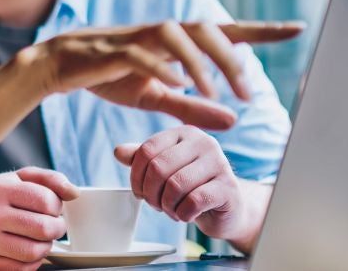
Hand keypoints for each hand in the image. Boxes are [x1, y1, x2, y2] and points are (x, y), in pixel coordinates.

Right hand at [0, 167, 75, 270]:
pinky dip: (32, 262)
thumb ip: (50, 179)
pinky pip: (22, 269)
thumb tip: (73, 192)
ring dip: (46, 247)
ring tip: (40, 239)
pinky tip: (26, 251)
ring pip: (34, 252)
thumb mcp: (20, 179)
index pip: (45, 199)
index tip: (52, 208)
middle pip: (43, 228)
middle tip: (53, 226)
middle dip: (56, 228)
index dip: (57, 206)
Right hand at [19, 21, 301, 129]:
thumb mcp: (156, 97)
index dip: (261, 30)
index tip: (297, 28)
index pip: (225, 31)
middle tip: (247, 94)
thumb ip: (193, 106)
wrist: (58, 67)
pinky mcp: (111, 50)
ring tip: (213, 92)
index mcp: (176, 41)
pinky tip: (176, 84)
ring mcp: (136, 37)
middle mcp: (161, 32)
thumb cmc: (109, 76)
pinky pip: (141, 53)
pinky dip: (161, 66)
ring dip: (200, 62)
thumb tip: (234, 120)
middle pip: (206, 28)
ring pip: (176, 34)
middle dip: (231, 58)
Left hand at [114, 126, 255, 241]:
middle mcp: (204, 142)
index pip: (147, 150)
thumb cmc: (192, 187)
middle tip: (155, 205)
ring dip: (166, 206)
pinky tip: (186, 215)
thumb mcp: (165, 169)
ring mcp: (220, 163)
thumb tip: (118, 151)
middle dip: (151, 193)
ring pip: (175, 185)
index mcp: (185, 133)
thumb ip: (143, 159)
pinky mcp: (229, 188)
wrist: (227, 208)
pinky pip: (193, 202)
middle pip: (159, 167)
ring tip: (171, 210)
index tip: (139, 192)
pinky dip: (183, 214)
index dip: (136, 176)